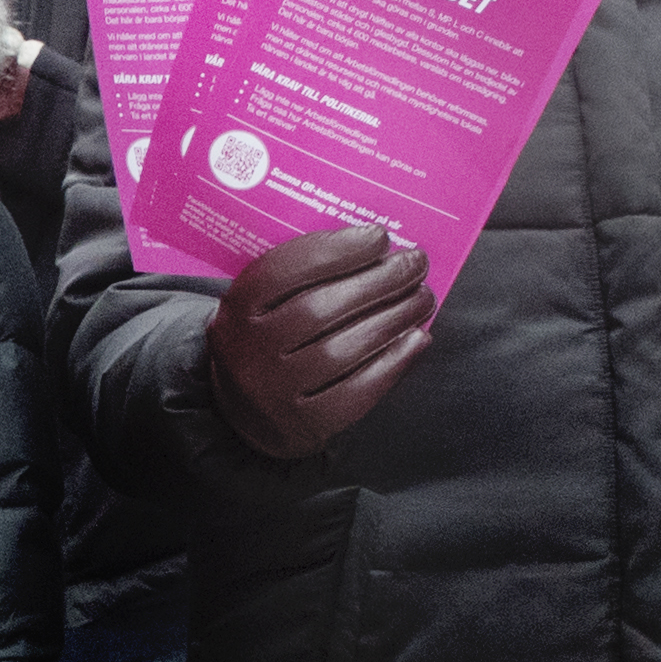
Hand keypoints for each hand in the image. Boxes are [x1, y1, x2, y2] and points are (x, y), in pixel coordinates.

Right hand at [200, 220, 435, 461]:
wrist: (245, 411)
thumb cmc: (270, 339)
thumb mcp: (266, 302)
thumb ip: (304, 274)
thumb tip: (374, 245)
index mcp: (238, 309)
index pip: (286, 271)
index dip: (337, 251)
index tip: (380, 237)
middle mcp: (250, 350)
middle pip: (320, 309)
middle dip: (379, 281)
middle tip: (416, 264)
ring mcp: (275, 392)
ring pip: (342, 350)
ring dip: (393, 318)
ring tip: (423, 298)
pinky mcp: (304, 424)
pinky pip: (356, 392)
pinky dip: (393, 362)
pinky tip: (417, 339)